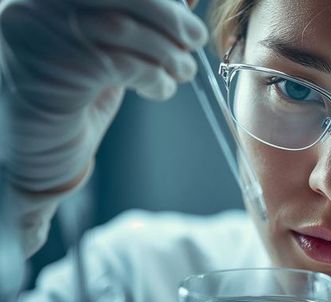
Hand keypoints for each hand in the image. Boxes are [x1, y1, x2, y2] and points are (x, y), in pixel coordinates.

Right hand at [0, 0, 207, 193]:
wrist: (42, 155)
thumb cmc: (75, 99)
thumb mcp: (105, 51)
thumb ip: (133, 22)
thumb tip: (186, 2)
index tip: (188, 7)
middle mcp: (33, 8)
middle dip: (168, 16)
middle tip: (195, 38)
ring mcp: (39, 37)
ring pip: (123, 28)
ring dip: (168, 52)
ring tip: (182, 70)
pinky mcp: (56, 71)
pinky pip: (123, 65)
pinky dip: (155, 77)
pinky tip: (160, 89)